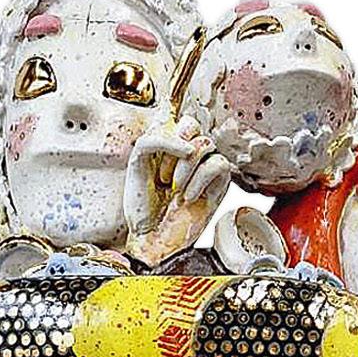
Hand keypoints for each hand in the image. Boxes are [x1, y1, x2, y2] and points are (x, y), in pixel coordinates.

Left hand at [124, 117, 232, 257]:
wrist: (150, 236)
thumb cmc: (142, 205)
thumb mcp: (138, 161)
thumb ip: (155, 139)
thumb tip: (189, 146)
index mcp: (168, 143)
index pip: (175, 119)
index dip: (166, 136)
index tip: (153, 164)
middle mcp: (188, 152)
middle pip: (192, 125)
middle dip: (175, 151)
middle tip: (164, 177)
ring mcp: (204, 166)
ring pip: (206, 143)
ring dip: (186, 168)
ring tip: (176, 189)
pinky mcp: (219, 183)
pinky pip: (218, 163)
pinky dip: (201, 179)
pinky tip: (189, 196)